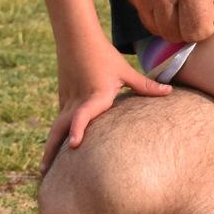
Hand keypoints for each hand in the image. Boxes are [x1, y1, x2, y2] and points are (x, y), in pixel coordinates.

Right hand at [43, 49, 168, 172]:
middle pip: (59, 129)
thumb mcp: (125, 71)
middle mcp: (76, 101)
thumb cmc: (104, 55)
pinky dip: (55, 135)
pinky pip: (59, 120)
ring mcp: (66, 100)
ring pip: (56, 127)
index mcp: (94, 96)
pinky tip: (54, 148)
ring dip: (50, 146)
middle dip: (51, 151)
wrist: (77, 39)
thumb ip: (145, 86)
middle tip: (43, 173)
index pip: (82, 115)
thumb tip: (170, 92)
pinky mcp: (63, 98)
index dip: (78, 130)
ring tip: (44, 169)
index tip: (73, 146)